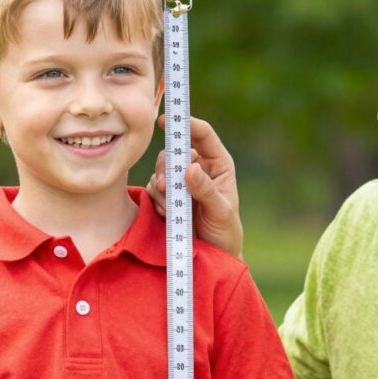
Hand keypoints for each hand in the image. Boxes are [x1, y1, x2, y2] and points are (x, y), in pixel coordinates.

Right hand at [146, 115, 243, 257]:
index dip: (185, 124)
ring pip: (160, 169)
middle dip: (167, 165)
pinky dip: (156, 199)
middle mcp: (197, 168)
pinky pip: (152, 188)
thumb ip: (206, 190)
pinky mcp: (166, 196)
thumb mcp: (221, 211)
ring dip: (161, 186)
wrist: (211, 257)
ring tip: (172, 207)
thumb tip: (190, 167)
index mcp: (217, 164)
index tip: (167, 121)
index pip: (202, 135)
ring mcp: (180, 182)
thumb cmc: (225, 231)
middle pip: (174, 151)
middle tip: (166, 184)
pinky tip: (167, 213)